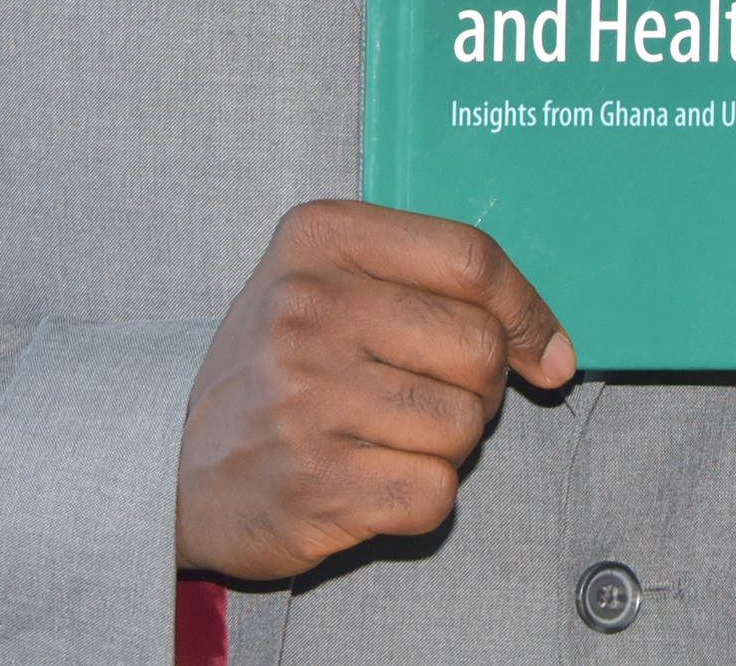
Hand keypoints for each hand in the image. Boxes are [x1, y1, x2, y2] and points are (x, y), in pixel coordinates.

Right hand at [175, 201, 575, 578]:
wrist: (178, 467)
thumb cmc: (277, 370)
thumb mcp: (329, 284)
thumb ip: (438, 289)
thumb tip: (557, 354)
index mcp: (319, 239)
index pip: (471, 258)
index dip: (528, 310)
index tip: (546, 351)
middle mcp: (308, 309)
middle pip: (479, 346)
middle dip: (481, 386)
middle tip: (431, 398)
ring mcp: (309, 397)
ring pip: (465, 425)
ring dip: (447, 445)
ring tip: (385, 437)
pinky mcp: (318, 482)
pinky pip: (436, 491)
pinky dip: (422, 496)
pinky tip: (371, 480)